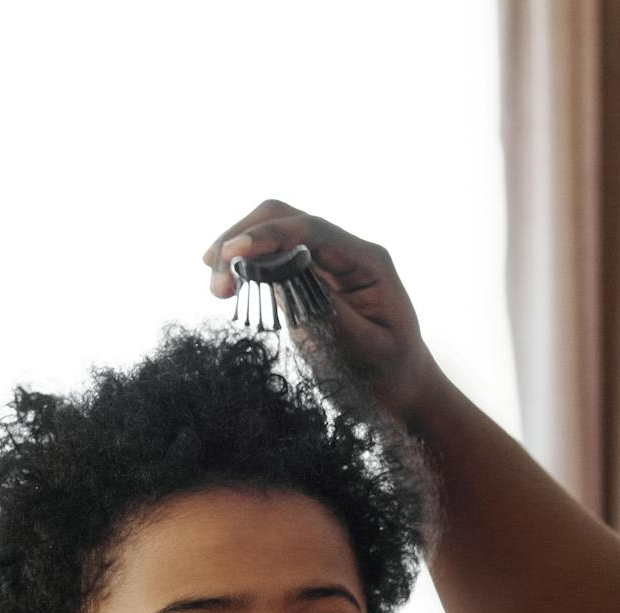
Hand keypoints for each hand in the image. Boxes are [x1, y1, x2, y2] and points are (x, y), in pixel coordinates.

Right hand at [203, 200, 443, 421]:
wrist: (403, 388)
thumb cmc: (390, 374)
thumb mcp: (366, 350)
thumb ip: (329, 311)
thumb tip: (285, 275)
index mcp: (367, 261)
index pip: (311, 229)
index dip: (269, 235)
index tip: (232, 254)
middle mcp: (346, 252)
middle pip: (284, 217)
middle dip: (243, 238)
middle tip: (216, 283)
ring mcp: (325, 262)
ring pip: (272, 232)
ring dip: (237, 252)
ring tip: (217, 289)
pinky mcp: (308, 278)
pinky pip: (271, 258)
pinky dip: (246, 266)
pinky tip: (228, 286)